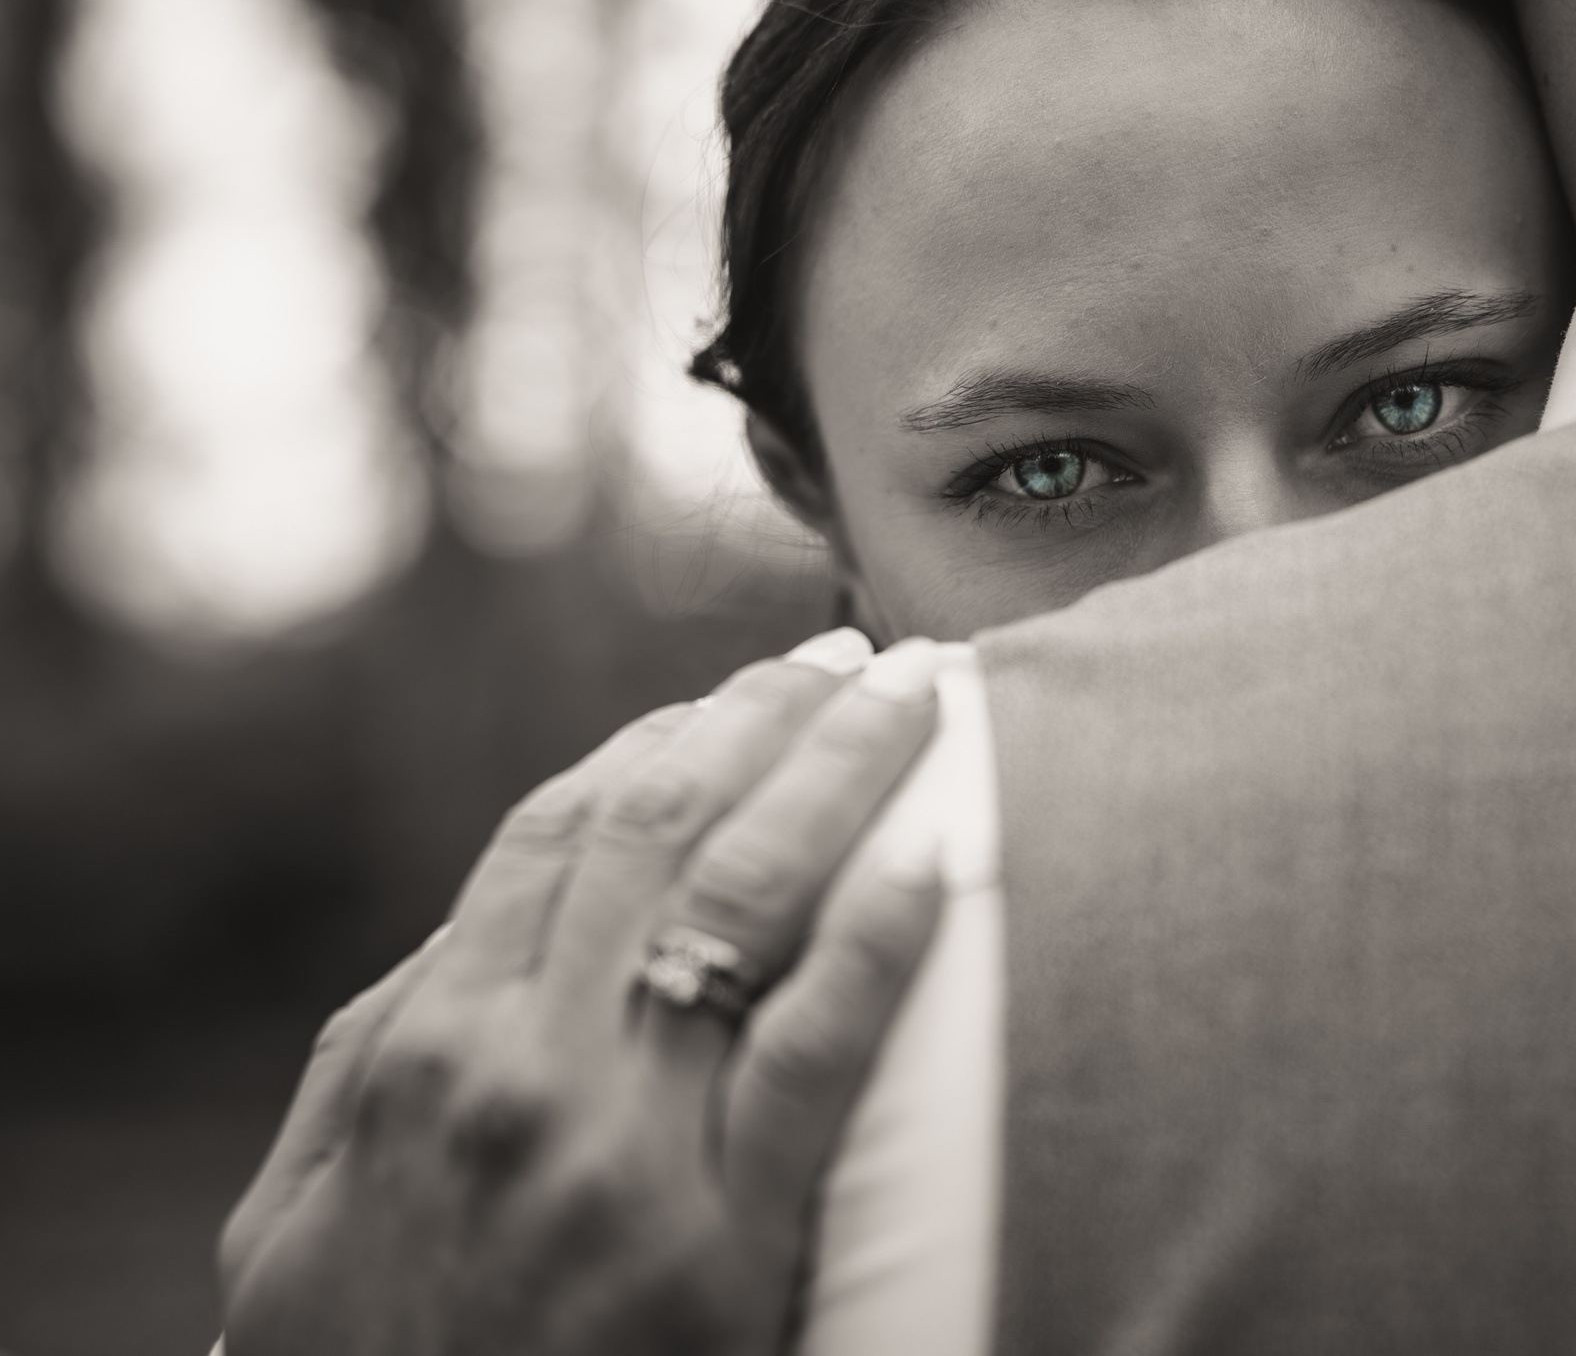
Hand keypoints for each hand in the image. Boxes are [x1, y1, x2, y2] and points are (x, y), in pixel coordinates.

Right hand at [217, 635, 949, 1355]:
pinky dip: (884, 936)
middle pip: (668, 830)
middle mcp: (521, 1071)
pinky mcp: (723, 1247)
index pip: (562, 834)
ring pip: (749, 900)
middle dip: (773, 721)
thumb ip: (368, 1065)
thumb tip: (450, 944)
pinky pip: (820, 1053)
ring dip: (844, 776)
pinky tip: (943, 853)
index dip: (665, 739)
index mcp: (426, 1047)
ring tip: (922, 705)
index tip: (745, 688)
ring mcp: (622, 1154)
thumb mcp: (303, 1219)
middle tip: (863, 659)